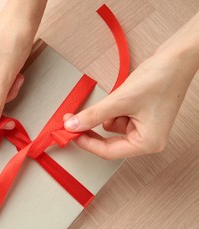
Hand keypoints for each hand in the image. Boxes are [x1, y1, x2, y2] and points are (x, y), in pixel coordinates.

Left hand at [63, 48, 198, 159]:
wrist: (178, 57)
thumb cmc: (161, 78)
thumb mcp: (120, 100)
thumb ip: (94, 115)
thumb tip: (73, 125)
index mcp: (148, 142)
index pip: (108, 152)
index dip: (86, 143)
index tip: (70, 134)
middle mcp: (148, 139)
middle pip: (109, 142)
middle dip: (92, 128)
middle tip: (73, 120)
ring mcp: (145, 128)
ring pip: (112, 126)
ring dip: (107, 113)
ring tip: (118, 96)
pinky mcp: (141, 116)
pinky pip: (118, 116)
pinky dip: (114, 107)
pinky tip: (123, 94)